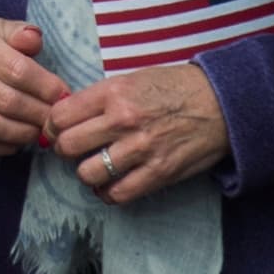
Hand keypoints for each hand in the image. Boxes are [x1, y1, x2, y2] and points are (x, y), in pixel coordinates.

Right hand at [0, 14, 68, 157]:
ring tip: (40, 131)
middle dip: (38, 114)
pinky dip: (4, 147)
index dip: (45, 87)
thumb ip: (23, 33)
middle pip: (5, 101)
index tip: (64, 95)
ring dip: (23, 134)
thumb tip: (35, 40)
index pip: (16, 70)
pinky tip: (19, 141)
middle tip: (56, 119)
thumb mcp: (3, 29)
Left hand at [44, 61, 229, 204]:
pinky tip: (111, 184)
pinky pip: (118, 194)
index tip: (56, 129)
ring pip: (88, 173)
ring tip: (94, 166)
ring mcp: (141, 149)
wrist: (220, 103)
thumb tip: (66, 114)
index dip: (52, 125)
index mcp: (114, 92)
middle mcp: (123, 120)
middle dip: (65, 150)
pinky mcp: (158, 173)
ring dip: (86, 173)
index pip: (61, 115)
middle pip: (68, 146)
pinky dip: (108, 193)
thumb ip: (101, 97)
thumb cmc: (174, 87)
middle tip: (73, 149)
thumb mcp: (133, 78)